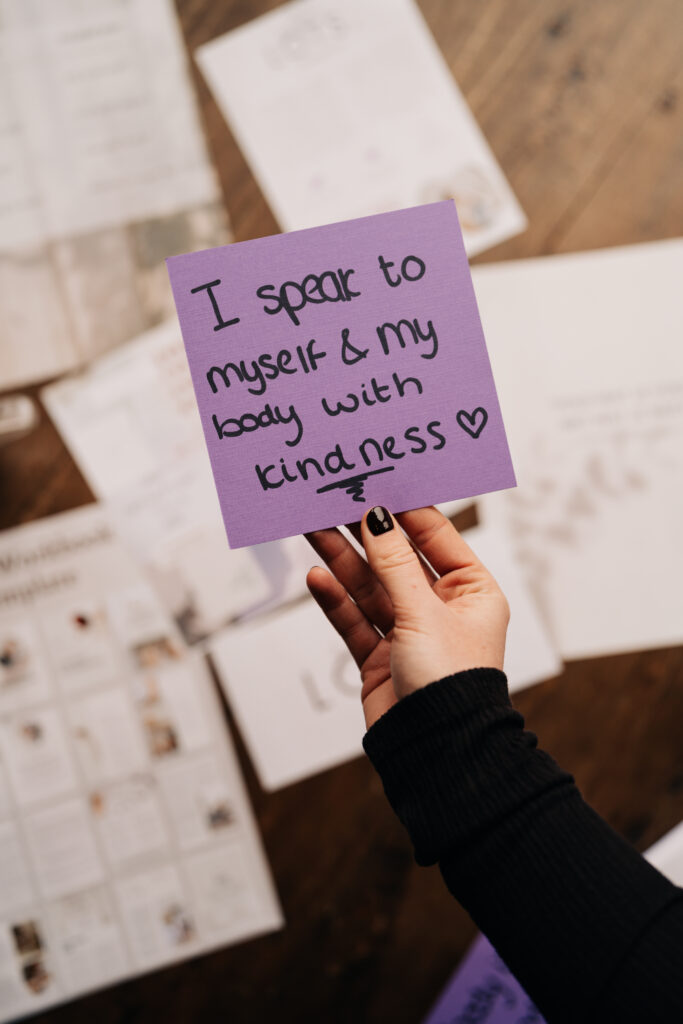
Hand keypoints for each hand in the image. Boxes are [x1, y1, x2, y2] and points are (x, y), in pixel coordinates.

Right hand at [306, 506, 508, 728]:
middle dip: (364, 532)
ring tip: (312, 528)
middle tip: (333, 501)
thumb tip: (377, 516)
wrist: (437, 750)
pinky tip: (317, 576)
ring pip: (370, 587)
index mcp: (473, 591)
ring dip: (342, 560)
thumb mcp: (423, 611)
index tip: (376, 481)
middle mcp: (442, 609)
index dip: (404, 509)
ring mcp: (410, 633)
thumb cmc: (451, 683)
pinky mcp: (382, 657)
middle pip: (395, 559)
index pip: (434, 536)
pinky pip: (355, 619)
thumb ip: (394, 562)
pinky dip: (335, 599)